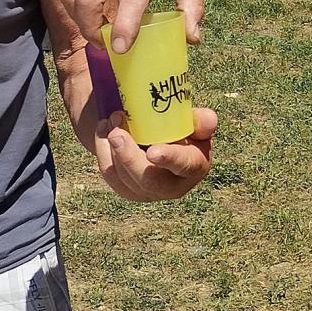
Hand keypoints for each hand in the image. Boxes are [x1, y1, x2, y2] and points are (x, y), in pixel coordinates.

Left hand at [94, 106, 217, 200]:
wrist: (156, 137)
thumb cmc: (179, 126)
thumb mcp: (193, 121)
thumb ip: (201, 120)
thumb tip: (209, 120)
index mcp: (195, 166)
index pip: (185, 165)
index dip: (170, 159)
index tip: (153, 152)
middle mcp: (173, 186)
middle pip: (149, 180)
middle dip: (129, 157)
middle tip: (116, 132)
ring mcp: (148, 192)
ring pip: (124, 176)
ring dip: (112, 147)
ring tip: (112, 119)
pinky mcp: (127, 190)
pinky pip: (110, 174)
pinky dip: (103, 150)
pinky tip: (103, 129)